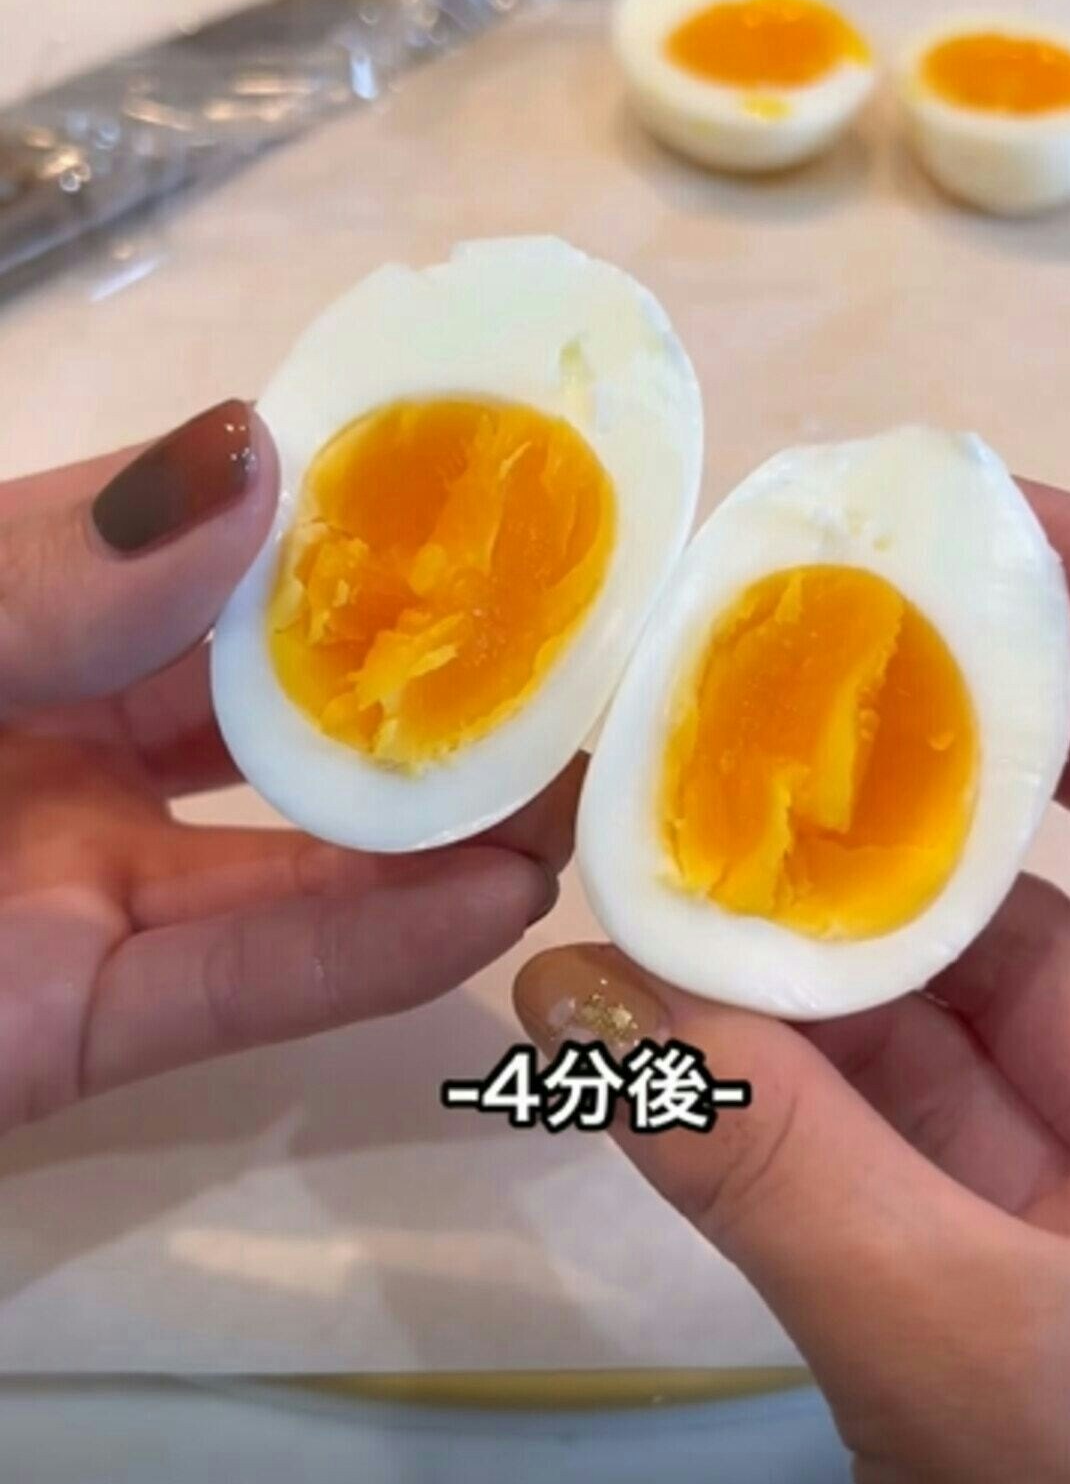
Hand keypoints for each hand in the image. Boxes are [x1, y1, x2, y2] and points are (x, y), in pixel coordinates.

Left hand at [0, 401, 573, 1133]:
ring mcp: (71, 883)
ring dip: (441, 821)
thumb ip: (43, 567)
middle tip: (594, 648)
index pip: (211, 544)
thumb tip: (260, 456)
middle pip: (276, 700)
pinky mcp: (74, 1028)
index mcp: (8, 603)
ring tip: (596, 776)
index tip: (504, 492)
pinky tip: (495, 902)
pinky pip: (240, 982)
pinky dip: (366, 953)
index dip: (354, 517)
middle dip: (432, 672)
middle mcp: (55, 730)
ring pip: (289, 851)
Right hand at [516, 482, 1069, 1483]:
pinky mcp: (1063, 1246)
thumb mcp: (983, 1369)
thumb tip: (574, 998)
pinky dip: (821, 1050)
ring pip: (1005, 974)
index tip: (980, 523)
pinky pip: (940, 1100)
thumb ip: (776, 1172)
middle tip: (813, 617)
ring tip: (696, 805)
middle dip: (977, 719)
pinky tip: (688, 990)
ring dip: (848, 904)